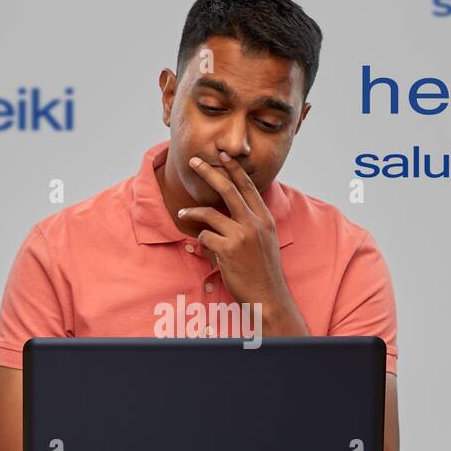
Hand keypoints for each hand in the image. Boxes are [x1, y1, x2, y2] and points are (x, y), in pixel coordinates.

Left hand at [178, 151, 308, 334]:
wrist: (268, 296)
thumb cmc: (264, 270)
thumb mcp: (266, 240)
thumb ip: (253, 222)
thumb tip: (234, 210)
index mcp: (265, 218)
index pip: (248, 187)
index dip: (234, 169)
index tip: (224, 155)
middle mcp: (255, 223)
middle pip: (228, 189)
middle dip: (209, 172)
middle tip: (195, 161)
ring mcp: (241, 236)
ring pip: (209, 214)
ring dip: (193, 212)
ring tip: (183, 213)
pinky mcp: (228, 250)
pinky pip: (205, 238)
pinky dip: (202, 242)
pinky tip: (207, 250)